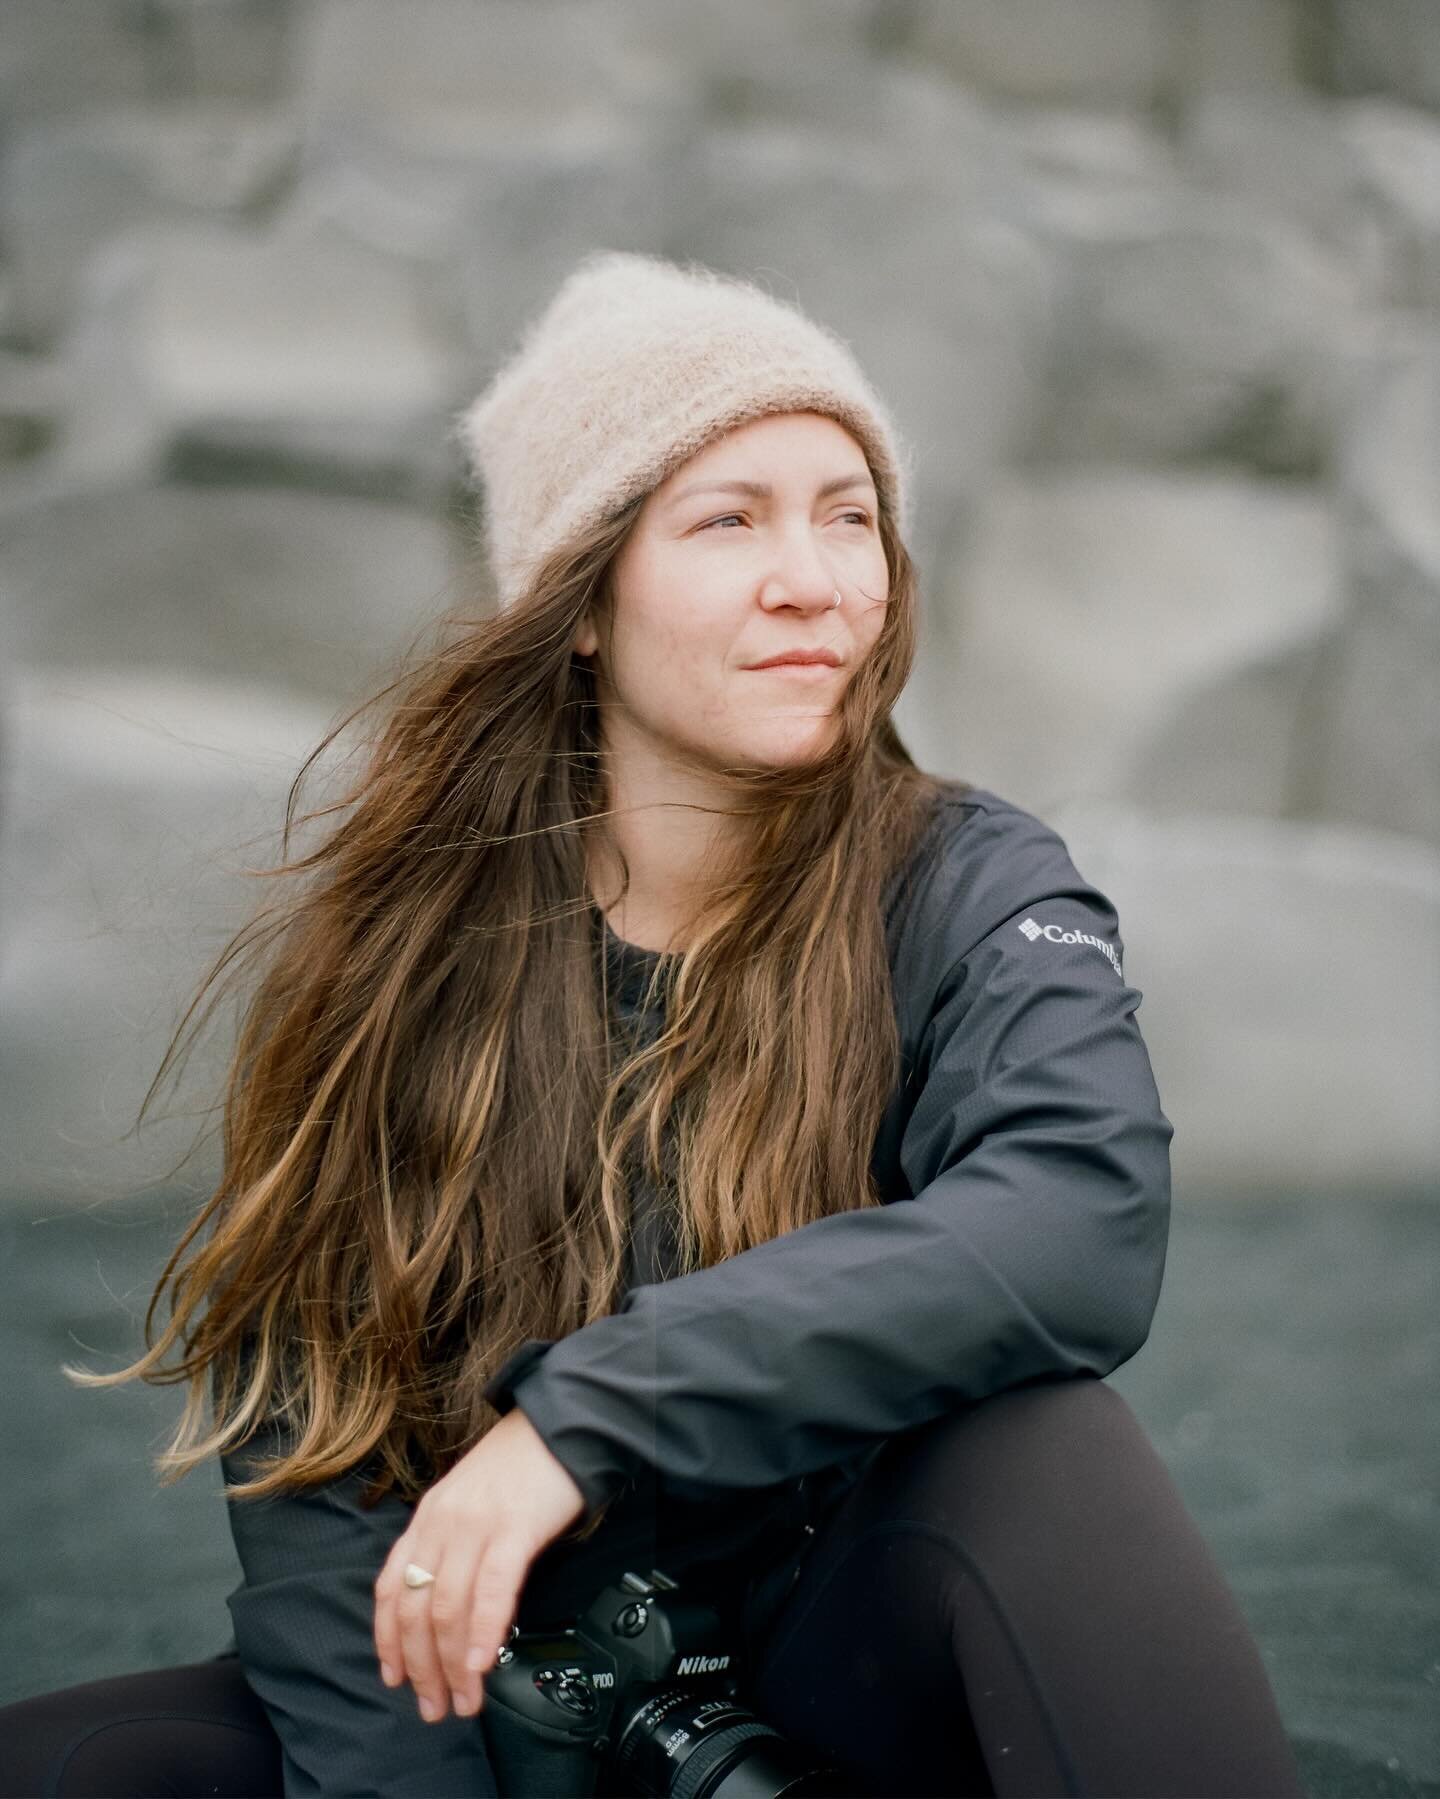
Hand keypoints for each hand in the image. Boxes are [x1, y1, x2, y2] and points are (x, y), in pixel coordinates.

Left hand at [373, 1406, 586, 1722]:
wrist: (562, 1421)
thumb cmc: (522, 1464)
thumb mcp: (470, 1498)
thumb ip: (453, 1543)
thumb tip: (449, 1605)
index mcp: (428, 1516)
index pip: (392, 1587)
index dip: (388, 1640)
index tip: (395, 1678)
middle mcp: (442, 1522)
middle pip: (416, 1609)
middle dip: (421, 1668)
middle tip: (433, 1706)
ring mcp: (475, 1525)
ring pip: (447, 1609)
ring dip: (452, 1665)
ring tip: (464, 1699)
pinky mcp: (513, 1527)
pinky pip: (490, 1590)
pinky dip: (482, 1632)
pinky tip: (482, 1663)